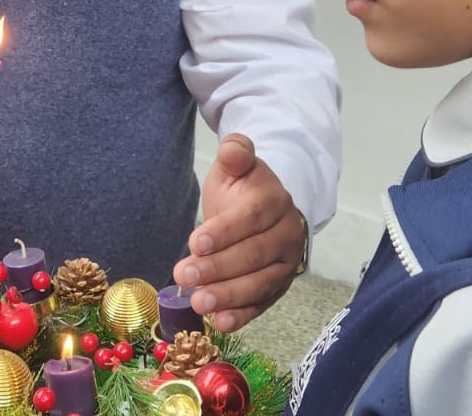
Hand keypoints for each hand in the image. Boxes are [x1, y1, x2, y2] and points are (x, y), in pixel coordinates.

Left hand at [173, 134, 307, 332]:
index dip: (225, 231)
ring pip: (260, 283)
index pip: (252, 217)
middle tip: (184, 276)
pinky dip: (243, 315)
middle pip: (254, 254)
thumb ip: (235, 154)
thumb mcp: (235, 166)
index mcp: (275, 200)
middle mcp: (287, 234)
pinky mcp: (280, 287)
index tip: (196, 243)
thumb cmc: (242, 189)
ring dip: (228, 296)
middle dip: (218, 268)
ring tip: (198, 303)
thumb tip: (233, 149)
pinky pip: (263, 303)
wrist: (264, 210)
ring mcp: (286, 263)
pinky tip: (220, 322)